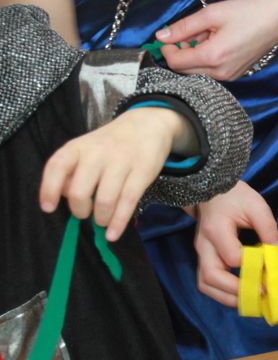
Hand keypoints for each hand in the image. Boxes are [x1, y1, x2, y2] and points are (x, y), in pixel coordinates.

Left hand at [39, 108, 184, 241]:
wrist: (147, 125)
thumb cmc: (110, 144)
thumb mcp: (86, 149)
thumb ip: (73, 171)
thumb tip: (65, 199)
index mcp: (78, 147)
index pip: (57, 167)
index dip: (49, 189)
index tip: (48, 208)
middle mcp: (97, 153)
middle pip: (80, 190)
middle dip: (80, 210)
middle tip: (85, 215)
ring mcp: (121, 162)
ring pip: (105, 199)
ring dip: (100, 218)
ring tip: (102, 221)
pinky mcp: (142, 172)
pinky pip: (128, 201)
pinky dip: (119, 222)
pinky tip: (113, 234)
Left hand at [158, 0, 277, 80]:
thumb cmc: (247, 13)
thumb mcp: (211, 14)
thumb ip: (184, 27)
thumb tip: (161, 37)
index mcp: (213, 57)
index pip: (176, 62)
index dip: (167, 49)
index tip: (169, 35)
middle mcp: (220, 73)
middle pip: (184, 70)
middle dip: (181, 52)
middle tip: (190, 33)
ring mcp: (229, 76)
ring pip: (197, 71)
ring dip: (194, 56)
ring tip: (207, 36)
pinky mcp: (235, 75)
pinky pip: (211, 71)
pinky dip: (206, 59)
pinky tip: (217, 43)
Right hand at [194, 181, 277, 306]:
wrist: (212, 191)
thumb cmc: (235, 196)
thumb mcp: (256, 206)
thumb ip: (269, 228)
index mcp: (216, 230)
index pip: (232, 257)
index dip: (252, 267)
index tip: (271, 272)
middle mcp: (204, 245)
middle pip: (211, 277)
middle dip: (236, 291)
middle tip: (261, 294)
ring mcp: (201, 254)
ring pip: (205, 284)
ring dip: (227, 297)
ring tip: (252, 301)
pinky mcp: (204, 259)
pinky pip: (207, 283)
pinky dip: (222, 293)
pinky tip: (242, 295)